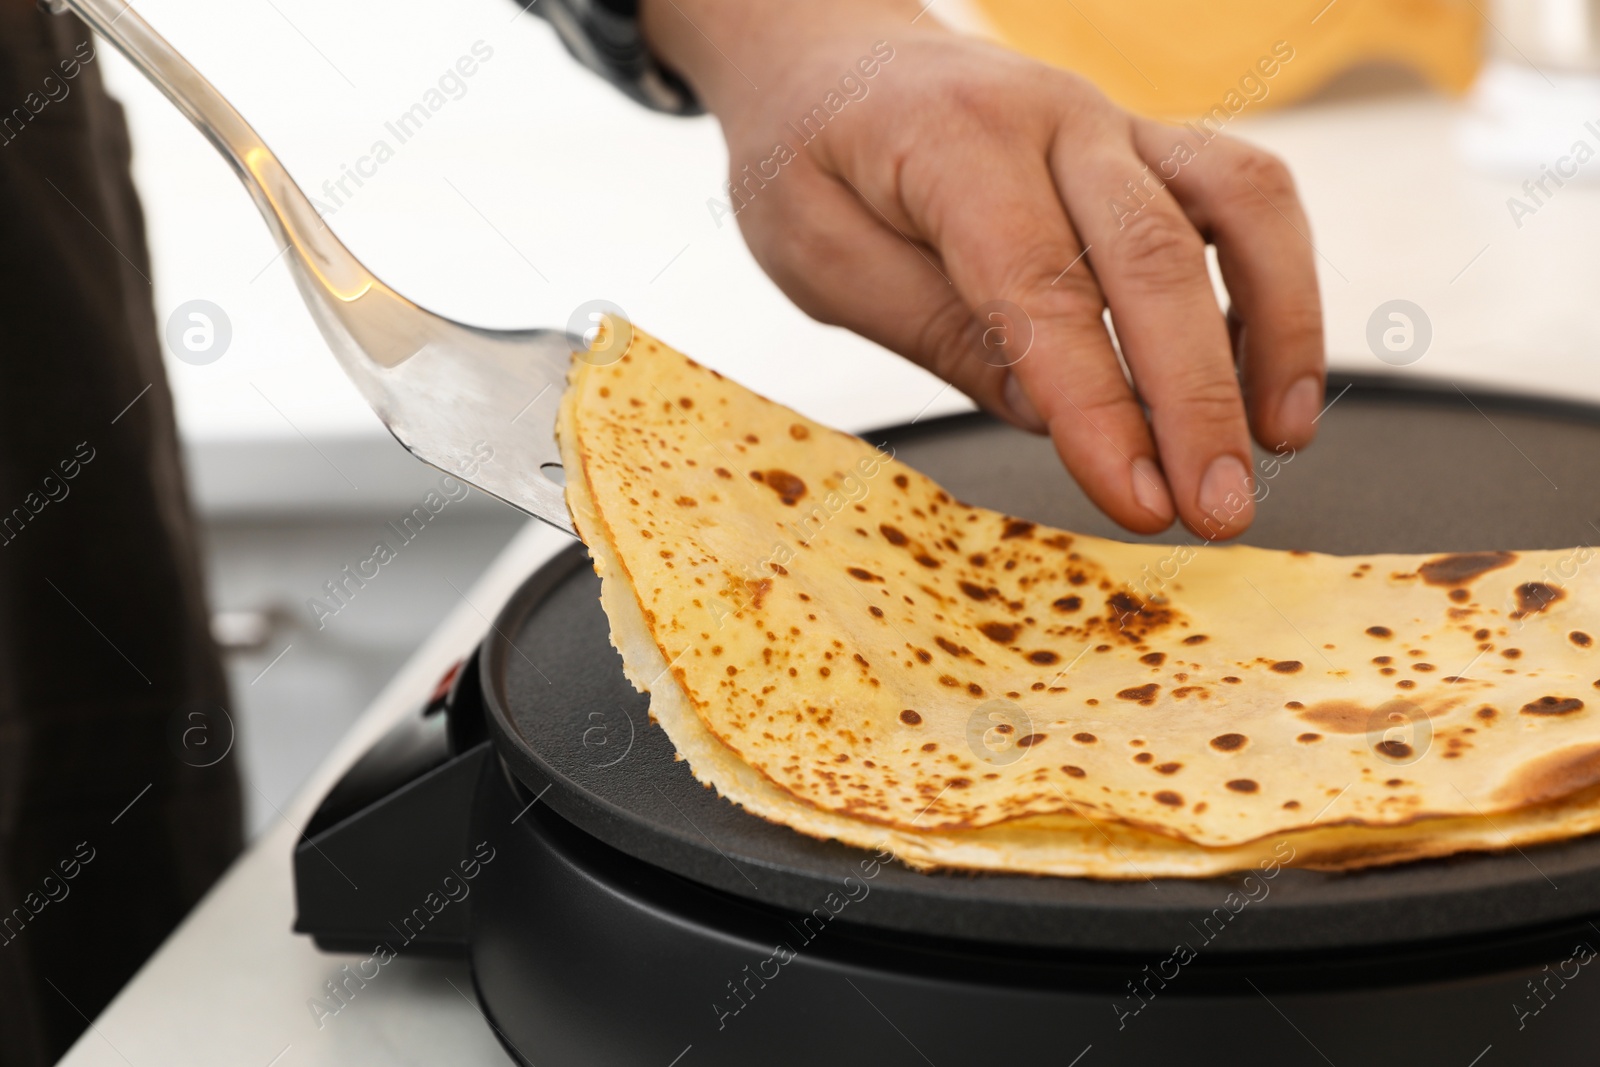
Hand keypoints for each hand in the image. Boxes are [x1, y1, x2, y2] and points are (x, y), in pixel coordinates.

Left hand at [640, 0, 1323, 539]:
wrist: (830, 53)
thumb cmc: (810, 158)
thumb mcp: (822, 256)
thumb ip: (937, 331)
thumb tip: (1052, 414)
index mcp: (952, 143)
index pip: (1043, 288)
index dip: (1100, 407)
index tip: (1140, 503)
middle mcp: (1052, 118)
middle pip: (1156, 256)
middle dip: (1198, 400)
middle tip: (1219, 513)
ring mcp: (1113, 122)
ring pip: (1238, 203)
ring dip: (1278, 329)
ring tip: (1278, 442)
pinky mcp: (1147, 145)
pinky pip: (1241, 196)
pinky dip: (1272, 285)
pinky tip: (1260, 376)